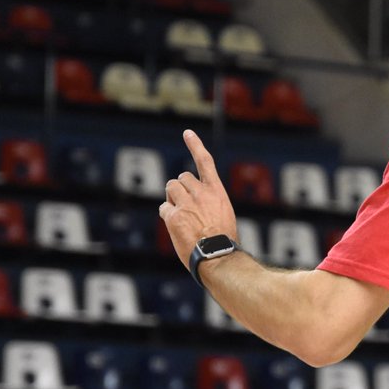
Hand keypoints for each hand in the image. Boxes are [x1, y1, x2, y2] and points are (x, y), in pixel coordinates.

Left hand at [158, 129, 238, 266]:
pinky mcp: (174, 216)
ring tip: (182, 215)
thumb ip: (208, 201)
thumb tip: (190, 201)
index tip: (187, 133)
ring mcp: (187, 203)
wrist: (217, 255)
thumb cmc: (222, 239)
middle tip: (186, 206)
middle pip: (182, 178)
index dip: (195, 145)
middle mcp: (201, 193)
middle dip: (180, 189)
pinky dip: (168, 215)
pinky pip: (164, 208)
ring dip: (173, 199)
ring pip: (171, 189)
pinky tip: (177, 226)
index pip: (205, 162)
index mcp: (217, 191)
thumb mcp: (223, 213)